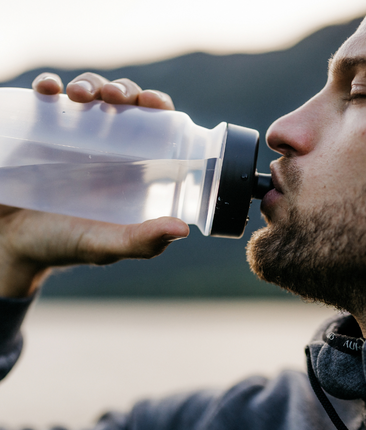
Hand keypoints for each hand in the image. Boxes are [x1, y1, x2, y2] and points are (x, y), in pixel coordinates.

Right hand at [0, 73, 187, 297]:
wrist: (10, 243)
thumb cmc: (63, 245)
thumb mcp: (105, 245)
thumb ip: (140, 242)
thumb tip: (183, 228)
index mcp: (131, 169)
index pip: (154, 127)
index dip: (158, 108)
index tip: (152, 101)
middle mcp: (106, 148)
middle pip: (123, 104)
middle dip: (122, 90)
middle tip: (112, 97)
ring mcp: (72, 136)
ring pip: (88, 95)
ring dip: (88, 84)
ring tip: (79, 95)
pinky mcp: (39, 131)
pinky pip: (46, 99)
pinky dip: (48, 86)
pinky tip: (47, 88)